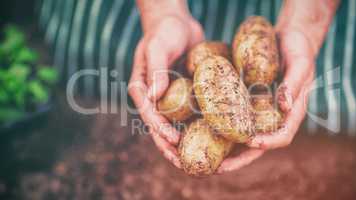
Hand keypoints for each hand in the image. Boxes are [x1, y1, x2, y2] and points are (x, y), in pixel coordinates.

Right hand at [128, 3, 203, 167]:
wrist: (176, 22)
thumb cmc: (164, 31)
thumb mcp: (158, 47)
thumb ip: (155, 71)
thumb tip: (154, 98)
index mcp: (143, 89)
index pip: (150, 115)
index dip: (161, 131)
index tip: (175, 142)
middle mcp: (156, 97)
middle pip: (161, 128)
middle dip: (171, 147)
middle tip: (186, 164)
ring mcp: (171, 97)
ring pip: (177, 125)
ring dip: (186, 142)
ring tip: (200, 160)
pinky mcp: (185, 94)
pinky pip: (191, 113)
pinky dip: (198, 126)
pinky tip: (213, 138)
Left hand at [217, 27, 314, 172]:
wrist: (289, 38)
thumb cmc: (299, 49)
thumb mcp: (301, 63)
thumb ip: (295, 84)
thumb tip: (285, 106)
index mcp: (292, 112)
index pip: (282, 136)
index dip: (267, 143)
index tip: (251, 143)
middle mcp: (275, 116)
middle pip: (258, 144)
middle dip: (240, 158)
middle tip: (219, 167)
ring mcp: (261, 110)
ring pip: (244, 135)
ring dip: (228, 149)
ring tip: (206, 156)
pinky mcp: (249, 101)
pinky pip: (235, 118)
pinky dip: (222, 126)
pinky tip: (203, 127)